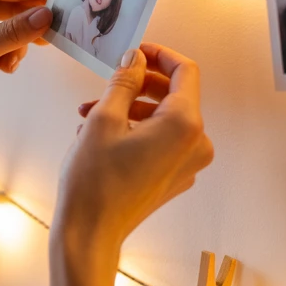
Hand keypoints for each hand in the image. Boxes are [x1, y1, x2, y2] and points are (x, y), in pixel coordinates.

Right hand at [53, 43, 212, 264]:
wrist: (90, 235)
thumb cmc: (94, 181)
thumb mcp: (104, 118)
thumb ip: (125, 81)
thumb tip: (135, 58)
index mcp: (185, 125)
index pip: (185, 71)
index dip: (160, 54)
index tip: (135, 51)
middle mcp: (195, 144)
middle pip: (174, 95)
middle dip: (138, 84)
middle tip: (106, 82)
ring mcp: (188, 165)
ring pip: (164, 119)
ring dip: (130, 108)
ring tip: (89, 114)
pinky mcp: (174, 178)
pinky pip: (161, 141)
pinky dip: (136, 130)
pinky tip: (100, 135)